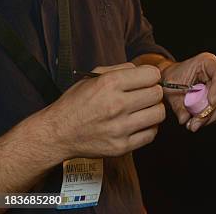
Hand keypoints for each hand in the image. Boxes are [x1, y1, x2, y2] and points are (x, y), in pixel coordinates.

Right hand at [42, 63, 165, 159]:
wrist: (57, 133)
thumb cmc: (76, 103)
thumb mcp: (93, 77)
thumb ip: (121, 69)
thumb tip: (146, 71)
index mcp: (109, 84)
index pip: (152, 75)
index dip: (151, 76)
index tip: (147, 80)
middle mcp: (116, 105)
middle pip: (157, 94)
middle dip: (153, 92)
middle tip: (144, 95)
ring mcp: (120, 128)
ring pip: (158, 114)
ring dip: (153, 110)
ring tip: (143, 110)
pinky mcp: (121, 146)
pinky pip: (151, 134)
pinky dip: (148, 128)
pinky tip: (138, 124)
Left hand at [161, 52, 215, 131]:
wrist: (172, 81)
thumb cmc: (172, 79)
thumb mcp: (169, 88)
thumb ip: (177, 104)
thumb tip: (185, 119)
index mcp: (208, 63)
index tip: (211, 101)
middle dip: (210, 112)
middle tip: (195, 124)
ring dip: (209, 118)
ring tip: (192, 125)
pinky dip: (210, 120)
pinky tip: (198, 121)